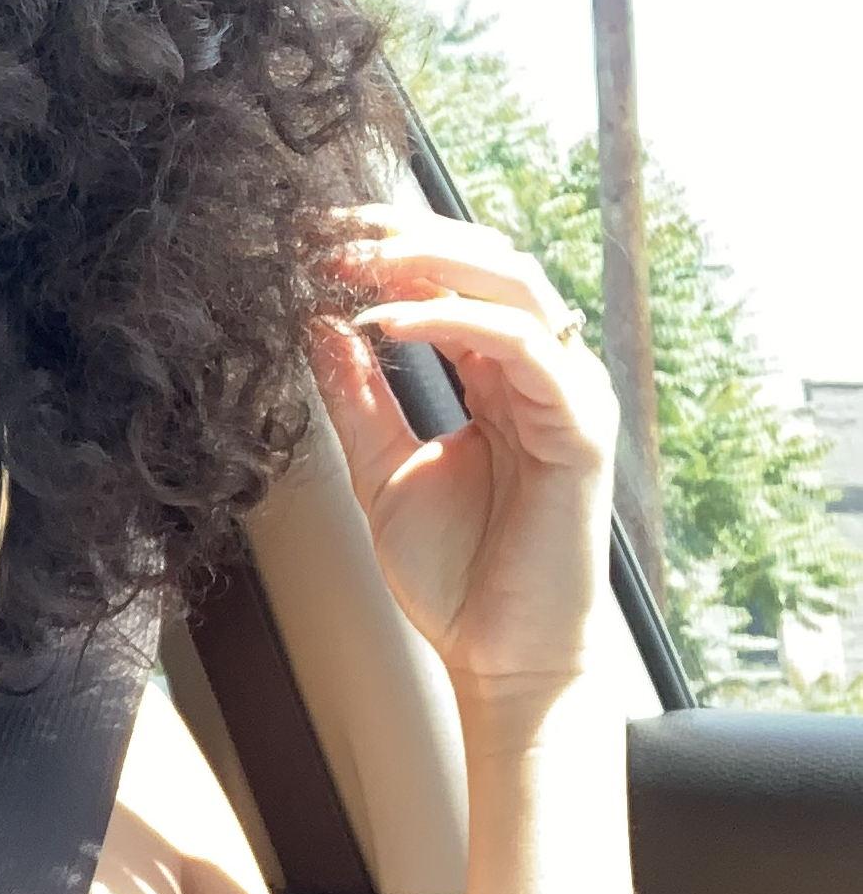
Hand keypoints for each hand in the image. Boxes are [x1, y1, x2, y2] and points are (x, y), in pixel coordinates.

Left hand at [307, 200, 621, 705]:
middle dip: (403, 236)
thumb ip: (355, 396)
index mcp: (498, 375)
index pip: (453, 280)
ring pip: (512, 284)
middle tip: (326, 235)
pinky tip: (388, 323)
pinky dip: (455, 322)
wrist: (498, 658)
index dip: (388, 247)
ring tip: (350, 266)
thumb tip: (318, 324)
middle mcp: (540, 372)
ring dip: (426, 263)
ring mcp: (568, 395)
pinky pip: (524, 347)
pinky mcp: (581, 428)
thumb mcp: (378, 468)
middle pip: (487, 261)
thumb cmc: (454, 574)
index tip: (312, 239)